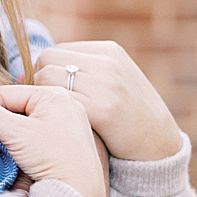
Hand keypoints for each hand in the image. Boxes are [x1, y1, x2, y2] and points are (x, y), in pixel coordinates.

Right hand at [0, 84, 107, 196]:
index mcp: (53, 94)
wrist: (81, 195)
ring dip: (2, 133)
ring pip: (22, 121)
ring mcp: (65, 122)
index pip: (4, 95)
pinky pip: (35, 133)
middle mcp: (62, 104)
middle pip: (13, 107)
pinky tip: (8, 153)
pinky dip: (18, 141)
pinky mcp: (66, 140)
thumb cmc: (53, 160)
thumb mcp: (14, 132)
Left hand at [34, 41, 181, 162]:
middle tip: (44, 104)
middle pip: (47, 59)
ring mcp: (106, 84)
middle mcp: (107, 62)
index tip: (47, 92)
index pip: (56, 50)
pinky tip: (59, 123)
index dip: (45, 72)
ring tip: (51, 113)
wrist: (160, 146)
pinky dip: (50, 110)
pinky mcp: (104, 109)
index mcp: (109, 51)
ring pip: (46, 77)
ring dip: (42, 95)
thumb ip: (85, 69)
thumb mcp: (114, 80)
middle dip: (39, 80)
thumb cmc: (129, 115)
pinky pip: (58, 99)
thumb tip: (37, 69)